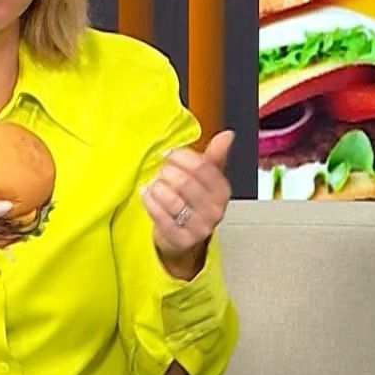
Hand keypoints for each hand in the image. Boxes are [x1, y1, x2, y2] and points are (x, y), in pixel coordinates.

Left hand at [142, 130, 233, 278]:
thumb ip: (215, 156)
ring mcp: (199, 228)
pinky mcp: (181, 240)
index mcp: (223, 191)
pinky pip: (161, 217)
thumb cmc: (194, 203)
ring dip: (157, 188)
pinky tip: (147, 194)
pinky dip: (150, 202)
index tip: (169, 154)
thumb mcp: (207, 179)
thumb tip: (227, 135)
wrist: (185, 237)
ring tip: (154, 184)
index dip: (182, 157)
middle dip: (167, 172)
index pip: (202, 167)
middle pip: (186, 182)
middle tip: (160, 171)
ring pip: (173, 200)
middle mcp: (215, 210)